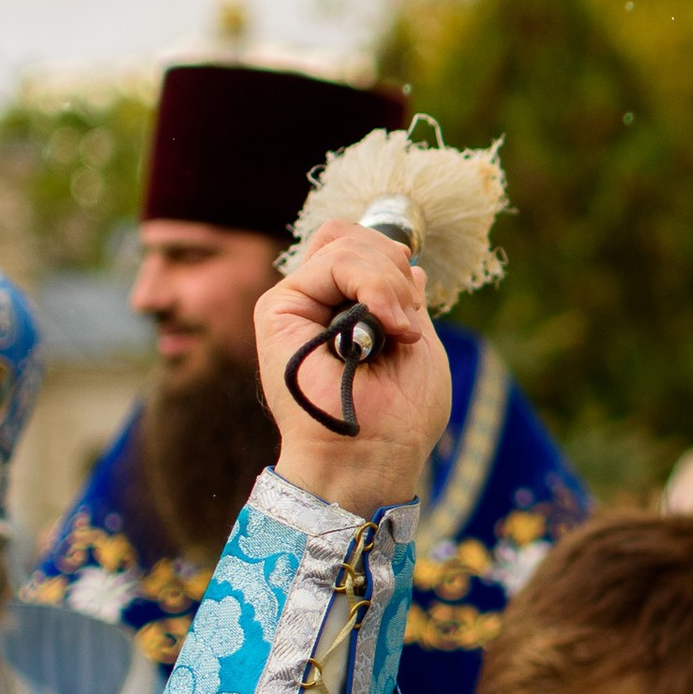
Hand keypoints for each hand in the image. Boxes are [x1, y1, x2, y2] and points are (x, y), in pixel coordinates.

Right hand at [256, 223, 452, 516]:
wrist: (371, 457)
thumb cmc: (399, 417)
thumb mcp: (415, 342)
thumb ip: (402, 299)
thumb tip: (406, 259)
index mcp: (342, 312)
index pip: (360, 248)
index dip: (392, 261)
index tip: (415, 308)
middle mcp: (313, 305)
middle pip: (348, 236)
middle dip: (392, 265)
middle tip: (408, 319)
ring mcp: (294, 306)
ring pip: (345, 243)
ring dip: (388, 281)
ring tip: (399, 331)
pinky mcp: (278, 311)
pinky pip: (335, 262)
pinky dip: (375, 285)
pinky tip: (389, 327)